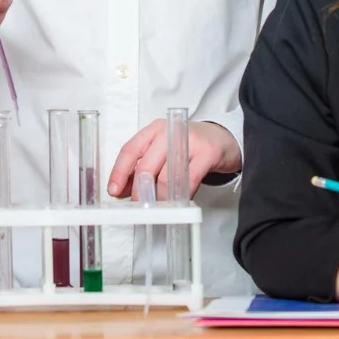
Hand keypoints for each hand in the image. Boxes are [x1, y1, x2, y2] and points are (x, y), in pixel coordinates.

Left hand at [106, 120, 239, 199]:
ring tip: (158, 209)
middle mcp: (169, 131)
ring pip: (166, 176)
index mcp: (154, 129)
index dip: (119, 172)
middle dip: (139, 191)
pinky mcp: (207, 153)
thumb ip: (144, 168)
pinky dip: (180, 196)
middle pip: (146, 165)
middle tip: (138, 206)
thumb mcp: (163, 151)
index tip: (114, 190)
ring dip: (159, 198)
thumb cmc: (189, 146)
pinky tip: (178, 202)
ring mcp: (189, 140)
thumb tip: (124, 190)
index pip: (130, 149)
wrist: (224, 139)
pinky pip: (188, 181)